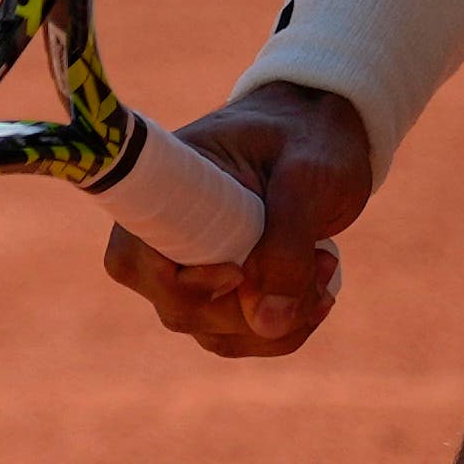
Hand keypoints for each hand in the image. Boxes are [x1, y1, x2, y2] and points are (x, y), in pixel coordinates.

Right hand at [108, 83, 370, 359]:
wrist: (330, 129)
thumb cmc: (311, 137)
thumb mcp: (307, 176)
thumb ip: (286, 243)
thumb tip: (266, 323)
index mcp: (166, 188)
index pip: (132, 258)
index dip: (178, 284)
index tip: (237, 273)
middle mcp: (169, 231)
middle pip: (178, 308)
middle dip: (251, 308)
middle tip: (318, 263)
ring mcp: (194, 264)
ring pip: (212, 331)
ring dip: (275, 323)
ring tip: (324, 269)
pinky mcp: (226, 287)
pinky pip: (240, 334)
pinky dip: (283, 330)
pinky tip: (319, 294)